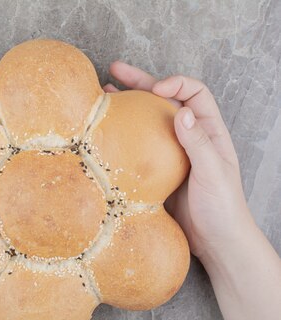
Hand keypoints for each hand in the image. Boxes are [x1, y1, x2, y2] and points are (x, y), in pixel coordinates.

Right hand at [104, 62, 255, 259]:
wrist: (214, 241)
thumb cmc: (223, 208)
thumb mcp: (214, 173)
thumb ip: (198, 142)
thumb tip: (181, 111)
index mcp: (209, 131)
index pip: (194, 94)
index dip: (176, 83)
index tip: (155, 89)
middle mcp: (188, 137)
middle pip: (165, 101)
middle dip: (141, 82)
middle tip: (114, 70)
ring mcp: (169, 153)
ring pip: (147, 121)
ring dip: (127, 105)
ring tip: (103, 93)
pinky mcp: (154, 171)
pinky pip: (136, 147)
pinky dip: (121, 135)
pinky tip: (105, 131)